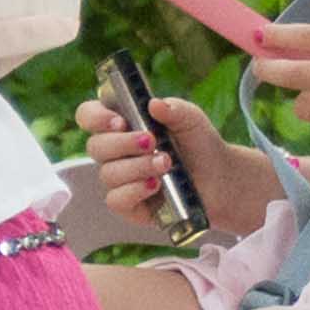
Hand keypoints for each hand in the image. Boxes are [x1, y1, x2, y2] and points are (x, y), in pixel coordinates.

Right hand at [76, 91, 270, 226]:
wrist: (220, 179)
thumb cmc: (199, 144)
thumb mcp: (191, 119)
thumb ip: (174, 109)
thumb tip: (154, 104)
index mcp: (121, 124)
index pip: (89, 116)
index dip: (96, 117)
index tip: (119, 120)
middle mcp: (114, 152)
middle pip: (95, 146)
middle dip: (123, 143)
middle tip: (151, 141)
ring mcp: (119, 179)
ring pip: (107, 173)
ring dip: (137, 167)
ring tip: (166, 163)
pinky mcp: (127, 205)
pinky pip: (116, 199)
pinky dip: (135, 190)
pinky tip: (155, 185)